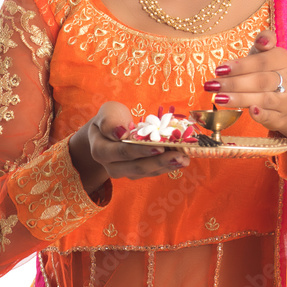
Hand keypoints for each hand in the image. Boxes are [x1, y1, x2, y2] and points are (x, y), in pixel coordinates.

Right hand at [68, 101, 190, 186]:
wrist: (109, 132)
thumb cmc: (110, 119)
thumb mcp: (107, 113)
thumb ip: (110, 121)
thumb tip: (121, 132)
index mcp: (100, 150)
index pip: (121, 152)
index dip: (140, 150)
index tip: (160, 146)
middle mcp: (112, 166)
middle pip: (136, 167)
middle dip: (160, 161)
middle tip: (179, 155)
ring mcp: (126, 172)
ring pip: (148, 172)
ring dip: (168, 165)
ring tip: (185, 158)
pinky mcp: (138, 173)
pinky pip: (154, 171)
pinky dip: (169, 165)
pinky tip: (183, 160)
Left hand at [203, 30, 286, 138]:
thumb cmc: (268, 72)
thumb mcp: (265, 54)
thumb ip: (263, 40)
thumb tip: (263, 41)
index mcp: (283, 60)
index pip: (262, 62)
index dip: (241, 66)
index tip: (219, 69)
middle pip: (260, 81)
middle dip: (234, 83)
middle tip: (212, 85)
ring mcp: (285, 100)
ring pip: (264, 99)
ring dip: (240, 98)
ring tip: (219, 98)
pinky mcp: (281, 118)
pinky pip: (271, 116)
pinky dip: (261, 115)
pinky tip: (250, 111)